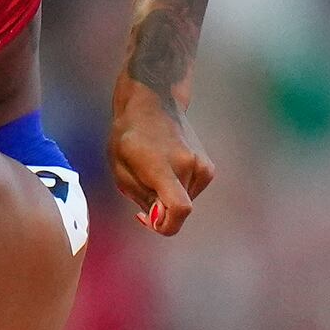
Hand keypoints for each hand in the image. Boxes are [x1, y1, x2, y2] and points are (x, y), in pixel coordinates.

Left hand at [108, 81, 212, 235]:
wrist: (152, 104)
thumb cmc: (129, 136)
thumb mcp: (121, 171)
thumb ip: (142, 198)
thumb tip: (160, 219)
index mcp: (163, 167)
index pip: (179, 209)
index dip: (165, 225)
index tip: (149, 219)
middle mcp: (189, 167)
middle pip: (179, 209)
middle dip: (160, 211)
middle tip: (142, 191)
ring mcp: (202, 166)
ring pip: (186, 201)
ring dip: (168, 198)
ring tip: (153, 174)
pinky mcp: (208, 168)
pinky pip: (191, 192)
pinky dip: (178, 190)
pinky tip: (166, 170)